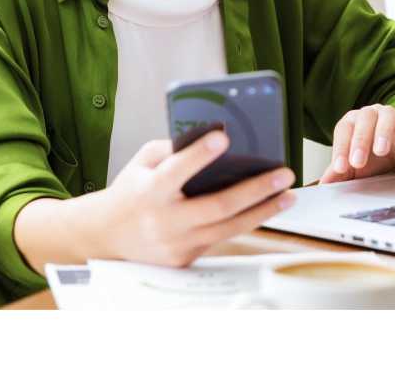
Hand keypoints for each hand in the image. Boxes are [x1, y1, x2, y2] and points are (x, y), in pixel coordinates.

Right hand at [14, 130, 295, 270]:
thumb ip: (173, 149)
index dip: (199, 154)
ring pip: (228, 228)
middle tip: (282, 174)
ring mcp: (176, 244)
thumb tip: (212, 136)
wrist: (107, 236)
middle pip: (217, 206)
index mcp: (149, 192)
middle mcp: (163, 221)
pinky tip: (265, 209)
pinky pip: (221, 238)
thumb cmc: (131, 191)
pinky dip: (245, 222)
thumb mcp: (143, 163)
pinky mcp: (186, 259)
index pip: (176, 171)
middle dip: (255, 189)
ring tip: (287, 195)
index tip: (223, 136)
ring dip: (263, 211)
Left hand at [317, 105, 394, 184]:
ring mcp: (392, 116)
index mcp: (354, 122)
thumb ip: (341, 173)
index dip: (340, 147)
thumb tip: (324, 183)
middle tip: (358, 162)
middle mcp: (371, 114)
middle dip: (360, 140)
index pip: (343, 129)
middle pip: (363, 119)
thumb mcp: (357, 167)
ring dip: (382, 132)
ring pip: (386, 115)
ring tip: (381, 151)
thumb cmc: (376, 158)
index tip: (340, 167)